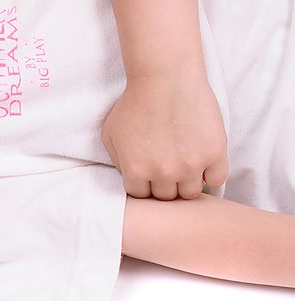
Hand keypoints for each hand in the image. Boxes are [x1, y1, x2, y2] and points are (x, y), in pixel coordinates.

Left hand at [101, 73, 227, 199]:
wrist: (165, 77)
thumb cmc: (134, 102)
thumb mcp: (110, 134)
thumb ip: (117, 162)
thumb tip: (129, 178)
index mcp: (135, 172)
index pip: (140, 195)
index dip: (144, 183)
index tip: (149, 172)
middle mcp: (162, 173)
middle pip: (166, 197)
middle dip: (164, 184)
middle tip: (167, 167)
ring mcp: (190, 165)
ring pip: (190, 193)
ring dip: (187, 182)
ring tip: (185, 166)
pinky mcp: (214, 152)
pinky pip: (217, 179)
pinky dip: (211, 175)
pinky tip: (203, 163)